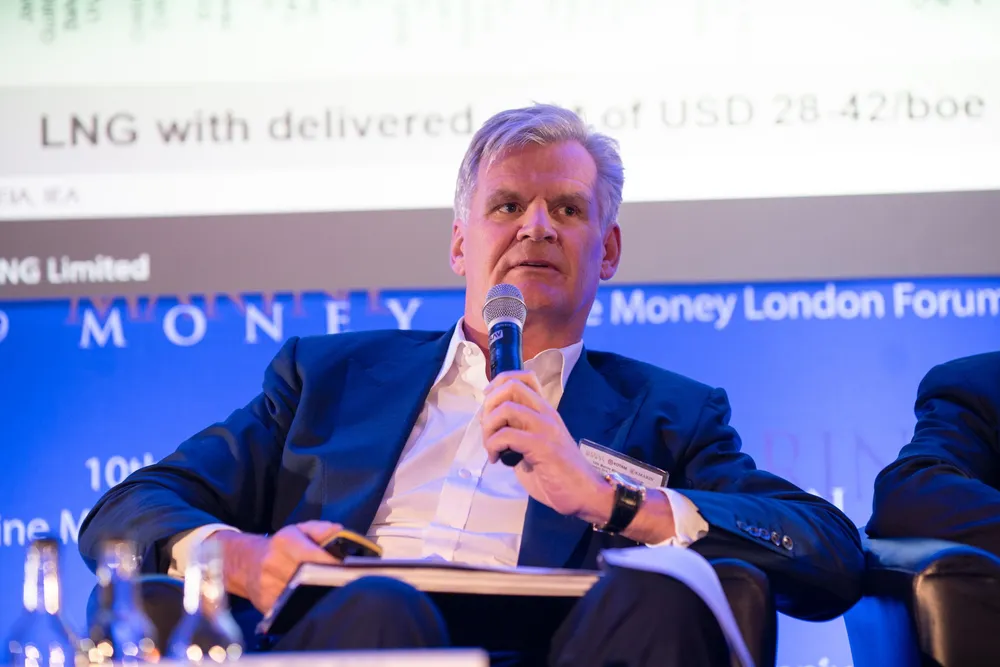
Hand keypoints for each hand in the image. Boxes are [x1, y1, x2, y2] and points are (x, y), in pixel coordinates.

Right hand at [211, 520, 341, 612]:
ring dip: (317, 596)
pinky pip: (290, 609)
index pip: (312, 554)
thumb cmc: (281, 546)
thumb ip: (321, 530)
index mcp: (284, 541)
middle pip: (307, 577)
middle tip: (345, 584)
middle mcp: (273, 563)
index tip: (348, 569)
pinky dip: (304, 607)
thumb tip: (339, 532)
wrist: (247, 563)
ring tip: (332, 594)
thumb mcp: (300, 530)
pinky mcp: (265, 605)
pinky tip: (313, 603)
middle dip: (328, 581)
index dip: (331, 564)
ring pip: (300, 596)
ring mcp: (267, 586)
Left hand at [482, 371, 610, 522]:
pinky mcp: (542, 446)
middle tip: (487, 429)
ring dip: (488, 428)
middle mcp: (546, 413)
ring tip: (491, 447)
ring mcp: (545, 428)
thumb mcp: (534, 447)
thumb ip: (518, 433)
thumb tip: (492, 430)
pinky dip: (493, 446)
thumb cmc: (560, 475)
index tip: (489, 405)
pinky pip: (507, 435)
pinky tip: (497, 459)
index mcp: (545, 411)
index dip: (499, 384)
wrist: (586, 494)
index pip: (525, 377)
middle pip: (511, 385)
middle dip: (489, 404)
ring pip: (506, 408)